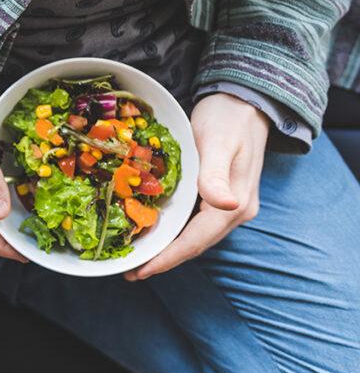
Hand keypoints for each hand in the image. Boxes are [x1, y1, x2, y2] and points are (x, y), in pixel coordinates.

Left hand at [125, 93, 268, 280]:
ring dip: (166, 248)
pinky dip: (172, 231)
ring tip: (136, 256)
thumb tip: (225, 205)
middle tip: (128, 269)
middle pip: (194, 245)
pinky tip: (153, 231)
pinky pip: (193, 222)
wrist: (244, 101)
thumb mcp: (218, 142)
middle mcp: (234, 210)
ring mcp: (229, 205)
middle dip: (162, 259)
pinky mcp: (219, 196)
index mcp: (234, 204)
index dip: (167, 259)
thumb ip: (215, 174)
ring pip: (193, 236)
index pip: (196, 241)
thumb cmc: (228, 118)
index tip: (139, 271)